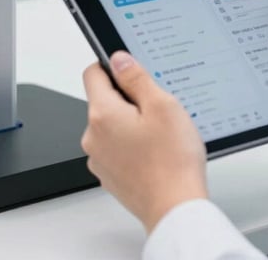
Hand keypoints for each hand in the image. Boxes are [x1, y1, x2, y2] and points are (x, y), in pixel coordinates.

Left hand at [81, 51, 207, 232]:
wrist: (175, 209)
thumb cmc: (172, 160)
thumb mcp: (162, 104)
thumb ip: (136, 77)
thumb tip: (118, 59)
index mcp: (102, 114)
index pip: (93, 73)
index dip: (113, 66)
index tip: (132, 70)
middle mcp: (93, 137)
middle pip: (104, 100)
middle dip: (129, 98)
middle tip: (158, 109)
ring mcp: (99, 159)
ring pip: (112, 125)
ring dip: (131, 123)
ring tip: (160, 135)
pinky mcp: (110, 175)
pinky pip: (117, 147)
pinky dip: (132, 145)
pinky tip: (156, 152)